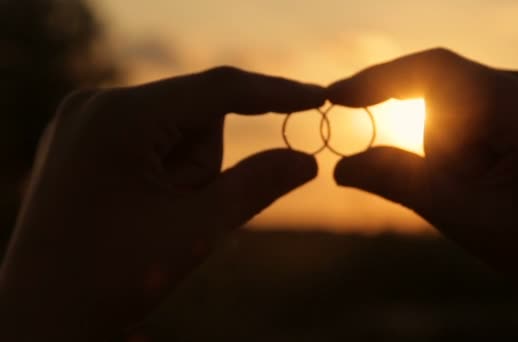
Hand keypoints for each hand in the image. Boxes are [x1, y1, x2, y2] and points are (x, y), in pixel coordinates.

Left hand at [0, 67, 322, 339]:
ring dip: (186, 172)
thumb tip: (308, 160)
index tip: (317, 96)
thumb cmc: (111, 277)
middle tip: (180, 213)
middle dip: (206, 162)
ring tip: (154, 217)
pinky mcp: (85, 137)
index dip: (274, 92)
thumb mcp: (195, 230)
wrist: (38, 316)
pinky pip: (151, 138)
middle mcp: (97, 103)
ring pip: (176, 128)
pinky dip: (167, 171)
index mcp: (120, 118)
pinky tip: (140, 207)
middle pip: (194, 114)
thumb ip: (256, 186)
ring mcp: (86, 118)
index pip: (216, 90)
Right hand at [329, 48, 517, 321]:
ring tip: (494, 190)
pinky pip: (487, 102)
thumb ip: (401, 184)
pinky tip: (505, 174)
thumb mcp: (468, 220)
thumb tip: (341, 164)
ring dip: (459, 146)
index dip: (379, 79)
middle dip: (438, 143)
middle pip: (450, 91)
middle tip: (465, 193)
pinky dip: (475, 139)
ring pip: (466, 99)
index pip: (438, 70)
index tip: (337, 97)